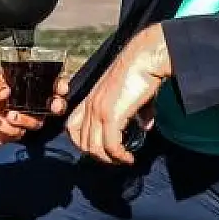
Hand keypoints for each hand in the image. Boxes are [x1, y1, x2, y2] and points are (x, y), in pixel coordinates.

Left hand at [0, 70, 68, 148]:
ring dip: (30, 118)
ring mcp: (17, 117)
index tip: (60, 87)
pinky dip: (13, 130)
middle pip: (48, 103)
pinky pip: (20, 133)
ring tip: (10, 115)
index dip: (56, 83)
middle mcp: (21, 100)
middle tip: (53, 106)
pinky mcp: (10, 133)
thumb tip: (6, 90)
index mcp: (16, 82)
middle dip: (56, 104)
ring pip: (38, 120)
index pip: (42, 80)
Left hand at [66, 25, 168, 164]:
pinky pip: (110, 145)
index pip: (72, 127)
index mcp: (90, 99)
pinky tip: (128, 157)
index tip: (99, 149)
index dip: (82, 142)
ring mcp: (98, 111)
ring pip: (94, 147)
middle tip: (114, 159)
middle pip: (82, 142)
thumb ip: (137, 113)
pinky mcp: (111, 115)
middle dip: (98, 155)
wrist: (144, 59)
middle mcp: (90, 106)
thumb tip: (146, 127)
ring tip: (122, 160)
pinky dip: (119, 156)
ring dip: (109, 159)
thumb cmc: (140, 72)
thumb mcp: (132, 95)